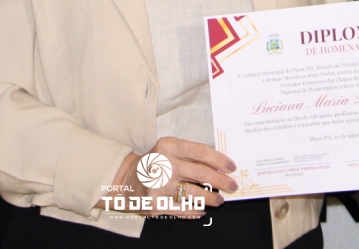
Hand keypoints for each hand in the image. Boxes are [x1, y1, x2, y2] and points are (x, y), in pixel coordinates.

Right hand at [106, 137, 237, 218]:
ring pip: (194, 194)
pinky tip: (202, 210)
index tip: (231, 167)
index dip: (219, 159)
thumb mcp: (168, 150)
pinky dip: (195, 211)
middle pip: (200, 173)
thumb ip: (190, 154)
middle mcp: (163, 165)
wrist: (126, 180)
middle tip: (232, 186)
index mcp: (167, 146)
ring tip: (220, 200)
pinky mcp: (156, 204)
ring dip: (211, 198)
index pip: (199, 151)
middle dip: (221, 181)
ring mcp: (159, 186)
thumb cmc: (155, 163)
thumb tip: (220, 166)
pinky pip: (183, 209)